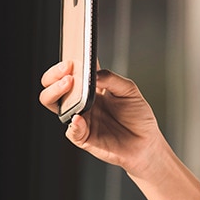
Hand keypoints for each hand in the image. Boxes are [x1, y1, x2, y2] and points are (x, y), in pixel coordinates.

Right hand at [39, 62, 166, 177]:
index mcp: (90, 88)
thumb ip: (112, 79)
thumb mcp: (129, 90)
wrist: (146, 141)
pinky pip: (71, 129)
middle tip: (68, 71)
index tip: (70, 58)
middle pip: (53, 85)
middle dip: (54, 75)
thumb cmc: (137, 115)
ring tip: (69, 84)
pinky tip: (79, 117)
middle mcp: (80, 101)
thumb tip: (94, 72)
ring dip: (56, 92)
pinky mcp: (82, 136)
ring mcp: (79, 118)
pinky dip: (74, 123)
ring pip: (53, 103)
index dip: (64, 64)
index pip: (69, 72)